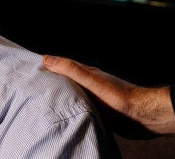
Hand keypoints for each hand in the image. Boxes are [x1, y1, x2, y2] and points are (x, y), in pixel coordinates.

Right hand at [42, 55, 174, 138]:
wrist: (144, 116)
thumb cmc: (120, 97)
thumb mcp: (92, 81)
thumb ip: (72, 70)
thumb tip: (47, 58)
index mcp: (87, 73)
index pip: (62, 65)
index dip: (47, 65)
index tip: (30, 67)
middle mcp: (89, 84)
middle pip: (66, 79)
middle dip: (51, 79)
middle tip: (33, 83)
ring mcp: (95, 97)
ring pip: (73, 94)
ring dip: (60, 94)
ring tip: (44, 98)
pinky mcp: (100, 111)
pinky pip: (80, 107)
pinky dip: (70, 108)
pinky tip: (65, 114)